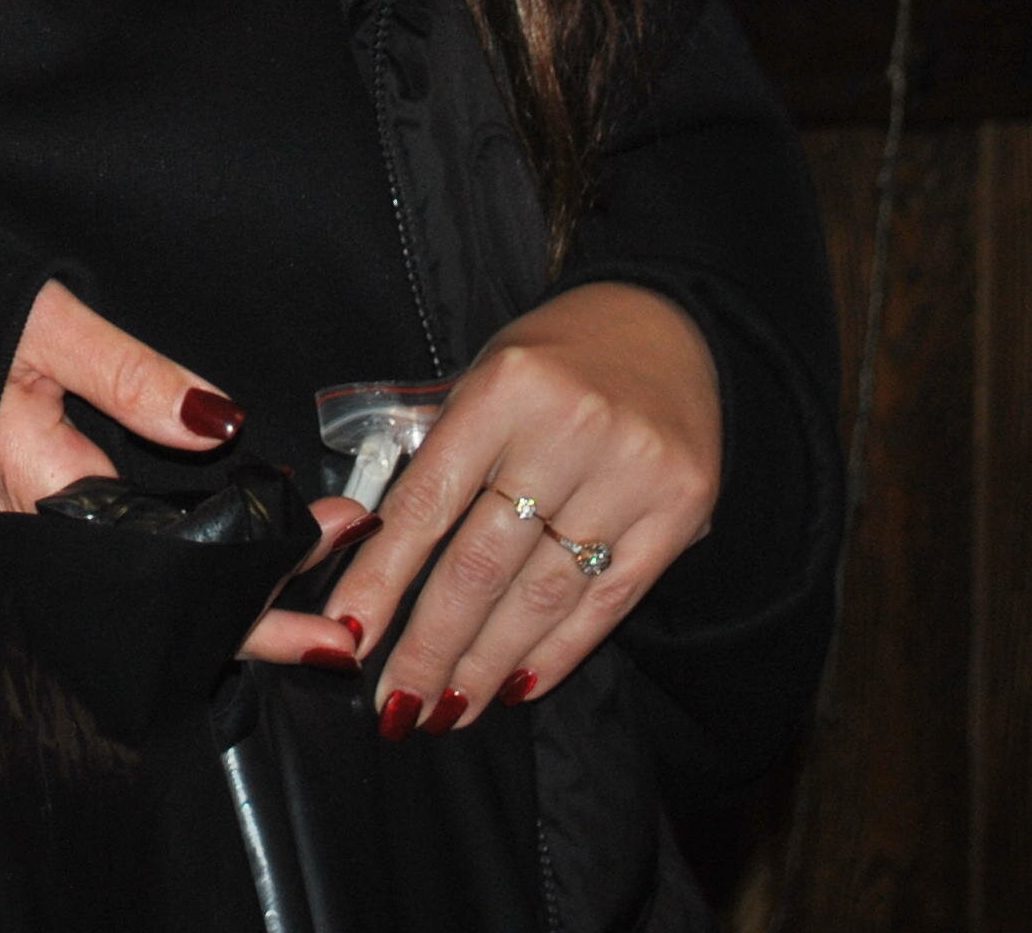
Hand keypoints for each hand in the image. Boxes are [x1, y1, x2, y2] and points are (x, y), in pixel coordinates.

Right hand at [0, 284, 377, 664]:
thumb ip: (130, 374)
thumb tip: (219, 422)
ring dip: (227, 625)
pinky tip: (229, 603)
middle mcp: (44, 545)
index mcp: (47, 493)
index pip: (173, 552)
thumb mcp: (43, 327)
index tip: (330, 532)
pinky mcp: (36, 545)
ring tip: (309, 632)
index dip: (257, 555)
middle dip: (257, 629)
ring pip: (143, 615)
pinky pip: (119, 593)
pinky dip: (181, 604)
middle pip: (164, 614)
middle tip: (341, 638)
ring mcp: (37, 555)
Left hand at [282, 283, 721, 737]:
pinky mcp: (681, 510)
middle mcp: (569, 431)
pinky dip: (558, 651)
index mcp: (504, 389)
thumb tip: (377, 559)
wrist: (667, 323)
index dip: (383, 577)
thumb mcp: (482, 378)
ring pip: (542, 595)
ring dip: (487, 665)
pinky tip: (518, 686)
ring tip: (447, 708)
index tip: (350, 635)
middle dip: (432, 646)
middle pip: (482, 564)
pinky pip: (607, 601)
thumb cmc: (553, 358)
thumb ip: (439, 457)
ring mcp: (631, 474)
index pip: (427, 502)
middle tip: (397, 702)